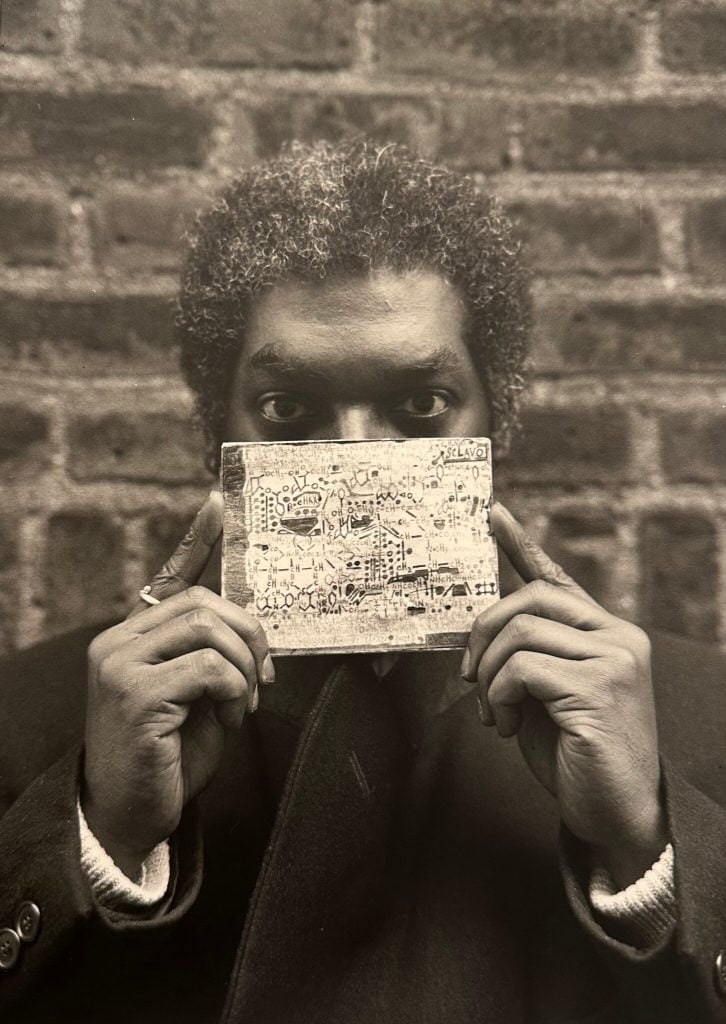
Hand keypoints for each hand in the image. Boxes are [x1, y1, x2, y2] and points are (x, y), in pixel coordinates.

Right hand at [82, 492, 273, 878]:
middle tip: (263, 676)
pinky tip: (229, 720)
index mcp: (134, 637)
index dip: (198, 539)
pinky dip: (234, 692)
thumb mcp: (196, 696)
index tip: (219, 504)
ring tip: (242, 704)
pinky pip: (209, 668)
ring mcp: (121, 665)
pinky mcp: (135, 694)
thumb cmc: (167, 755)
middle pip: (205, 602)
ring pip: (209, 629)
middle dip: (251, 634)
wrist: (127, 816)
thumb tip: (251, 624)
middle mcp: (118, 642)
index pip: (170, 576)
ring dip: (244, 667)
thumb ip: (212, 656)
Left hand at [462, 502, 666, 887]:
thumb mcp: (547, 694)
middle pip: (529, 598)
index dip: (522, 545)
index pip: (558, 578)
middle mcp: (618, 636)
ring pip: (521, 632)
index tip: (495, 514)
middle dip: (483, 633)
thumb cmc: (577, 754)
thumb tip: (483, 630)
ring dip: (488, 674)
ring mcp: (614, 659)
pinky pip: (522, 668)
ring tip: (494, 713)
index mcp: (605, 633)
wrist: (616, 814)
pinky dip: (499, 695)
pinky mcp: (600, 688)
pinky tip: (507, 726)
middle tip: (468, 677)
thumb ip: (529, 656)